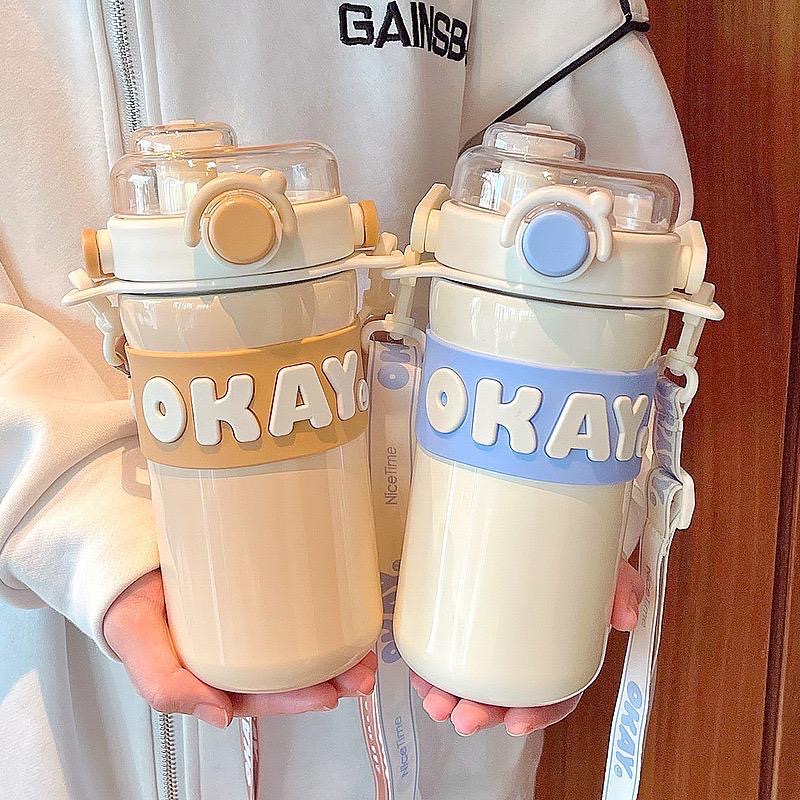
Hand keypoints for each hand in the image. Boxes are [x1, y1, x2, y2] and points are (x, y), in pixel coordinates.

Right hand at [103, 570, 375, 728]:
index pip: (261, 693)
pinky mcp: (258, 583)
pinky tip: (344, 606)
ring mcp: (249, 617)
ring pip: (298, 641)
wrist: (124, 551)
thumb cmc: (128, 600)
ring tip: (366, 647)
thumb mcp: (136, 642)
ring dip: (335, 648)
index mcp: (211, 672)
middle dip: (331, 676)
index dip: (297, 698)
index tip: (330, 691)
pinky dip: (323, 610)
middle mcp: (235, 649)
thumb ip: (164, 683)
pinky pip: (295, 603)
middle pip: (289, 671)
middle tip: (363, 671)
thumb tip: (218, 715)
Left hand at [411, 559, 644, 736]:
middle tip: (461, 716)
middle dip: (483, 714)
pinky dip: (432, 668)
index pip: (555, 694)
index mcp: (561, 648)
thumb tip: (624, 617)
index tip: (517, 723)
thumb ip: (621, 586)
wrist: (549, 512)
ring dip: (451, 699)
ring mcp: (493, 636)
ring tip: (434, 701)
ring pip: (472, 682)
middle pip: (507, 697)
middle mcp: (526, 650)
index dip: (538, 713)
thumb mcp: (605, 563)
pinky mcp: (464, 617)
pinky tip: (420, 673)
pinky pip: (446, 652)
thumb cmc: (576, 550)